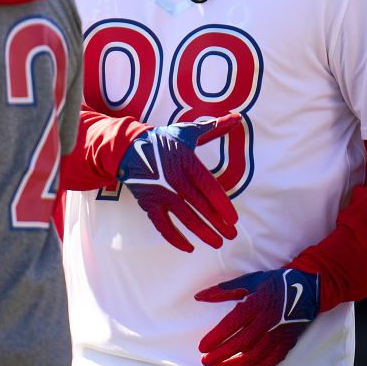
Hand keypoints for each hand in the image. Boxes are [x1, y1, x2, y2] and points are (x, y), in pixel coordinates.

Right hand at [118, 113, 240, 251]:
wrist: (128, 148)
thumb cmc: (164, 140)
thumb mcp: (188, 132)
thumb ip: (215, 128)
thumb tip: (238, 117)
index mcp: (187, 162)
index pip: (209, 187)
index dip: (222, 205)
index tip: (234, 219)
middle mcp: (174, 179)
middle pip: (200, 205)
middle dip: (217, 223)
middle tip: (231, 236)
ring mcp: (160, 193)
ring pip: (184, 218)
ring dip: (202, 233)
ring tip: (217, 243)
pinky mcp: (149, 204)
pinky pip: (162, 225)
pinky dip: (175, 238)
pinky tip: (189, 248)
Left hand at [195, 268, 319, 365]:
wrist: (307, 289)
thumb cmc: (275, 283)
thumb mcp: (249, 281)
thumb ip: (223, 291)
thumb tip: (199, 297)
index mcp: (258, 303)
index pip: (233, 323)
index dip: (217, 337)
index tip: (202, 347)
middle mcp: (269, 320)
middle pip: (242, 342)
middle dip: (222, 354)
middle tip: (206, 361)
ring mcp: (279, 333)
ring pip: (255, 354)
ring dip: (235, 363)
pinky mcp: (287, 342)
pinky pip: (270, 360)